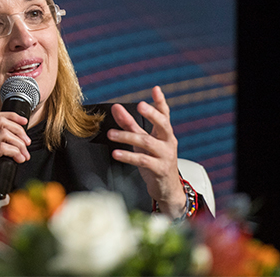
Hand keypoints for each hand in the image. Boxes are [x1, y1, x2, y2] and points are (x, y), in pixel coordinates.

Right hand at [0, 111, 30, 227]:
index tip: (24, 122)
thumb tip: (20, 147)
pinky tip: (18, 159)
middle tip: (27, 143)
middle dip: (18, 130)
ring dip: (19, 142)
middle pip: (0, 122)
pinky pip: (1, 147)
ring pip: (3, 133)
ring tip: (24, 155)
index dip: (11, 116)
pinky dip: (14, 151)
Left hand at [106, 86, 187, 217]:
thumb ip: (129, 124)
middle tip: (139, 106)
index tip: (156, 89)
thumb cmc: (154, 161)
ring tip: (111, 134)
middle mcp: (168, 142)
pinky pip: (143, 160)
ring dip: (127, 136)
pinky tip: (116, 153)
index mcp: (165, 133)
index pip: (165, 114)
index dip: (160, 102)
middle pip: (163, 124)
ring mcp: (165, 156)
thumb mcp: (141, 141)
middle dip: (151, 114)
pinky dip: (128, 156)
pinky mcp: (159, 169)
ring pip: (147, 142)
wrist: (167, 189)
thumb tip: (116, 107)